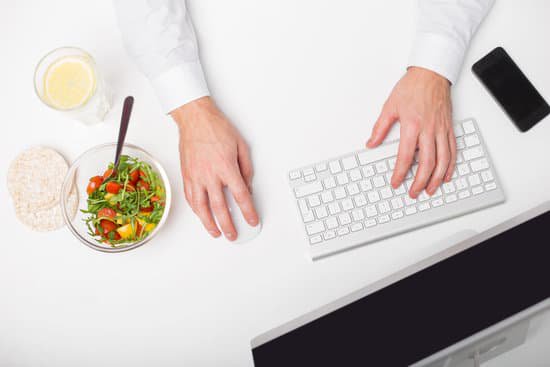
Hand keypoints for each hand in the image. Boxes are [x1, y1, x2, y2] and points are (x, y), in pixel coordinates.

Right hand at [171, 97, 258, 240]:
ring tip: (215, 232)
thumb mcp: (241, 146)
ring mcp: (196, 176)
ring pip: (201, 207)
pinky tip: (200, 215)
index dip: (248, 211)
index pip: (240, 196)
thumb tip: (248, 186)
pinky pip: (190, 197)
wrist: (195, 118)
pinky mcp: (186, 175)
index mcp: (226, 168)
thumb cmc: (217, 128)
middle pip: (220, 207)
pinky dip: (196, 210)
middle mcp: (210, 175)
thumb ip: (246, 169)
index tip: (252, 220)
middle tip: (233, 234)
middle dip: (228, 225)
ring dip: (209, 223)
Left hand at [367, 67, 455, 197]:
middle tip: (413, 193)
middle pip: (427, 163)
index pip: (406, 156)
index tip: (395, 182)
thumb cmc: (412, 87)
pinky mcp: (449, 128)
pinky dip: (450, 166)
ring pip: (443, 160)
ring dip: (437, 178)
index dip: (400, 173)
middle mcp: (429, 130)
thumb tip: (370, 143)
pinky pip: (453, 150)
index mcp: (412, 125)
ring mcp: (441, 129)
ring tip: (430, 190)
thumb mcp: (389, 106)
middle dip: (420, 182)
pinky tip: (446, 175)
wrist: (431, 73)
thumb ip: (380, 128)